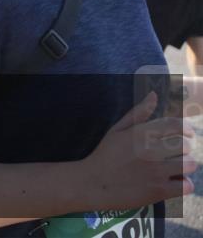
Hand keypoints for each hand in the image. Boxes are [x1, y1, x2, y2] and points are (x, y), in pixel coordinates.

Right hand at [80, 92, 194, 209]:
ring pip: (190, 164)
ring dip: (185, 166)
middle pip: (186, 145)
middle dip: (184, 149)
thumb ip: (138, 113)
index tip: (188, 134)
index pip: (176, 125)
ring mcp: (156, 171)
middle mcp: (150, 150)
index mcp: (141, 133)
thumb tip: (154, 94)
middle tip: (175, 154)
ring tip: (174, 168)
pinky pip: (187, 185)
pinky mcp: (159, 190)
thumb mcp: (117, 130)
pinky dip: (183, 184)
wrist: (93, 183)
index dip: (186, 129)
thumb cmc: (105, 154)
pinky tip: (171, 182)